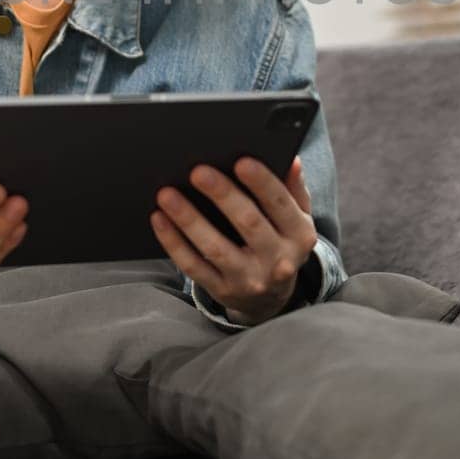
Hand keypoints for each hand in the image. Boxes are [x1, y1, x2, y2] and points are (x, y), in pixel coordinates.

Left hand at [150, 155, 316, 326]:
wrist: (270, 299)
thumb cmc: (279, 243)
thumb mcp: (296, 219)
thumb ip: (293, 189)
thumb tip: (292, 160)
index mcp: (299, 235)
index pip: (281, 204)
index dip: (262, 183)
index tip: (241, 161)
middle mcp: (278, 261)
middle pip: (248, 223)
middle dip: (222, 195)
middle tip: (198, 172)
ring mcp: (249, 279)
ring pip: (216, 247)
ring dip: (189, 219)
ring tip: (167, 194)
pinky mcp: (222, 291)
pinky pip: (193, 266)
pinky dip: (174, 242)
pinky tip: (159, 219)